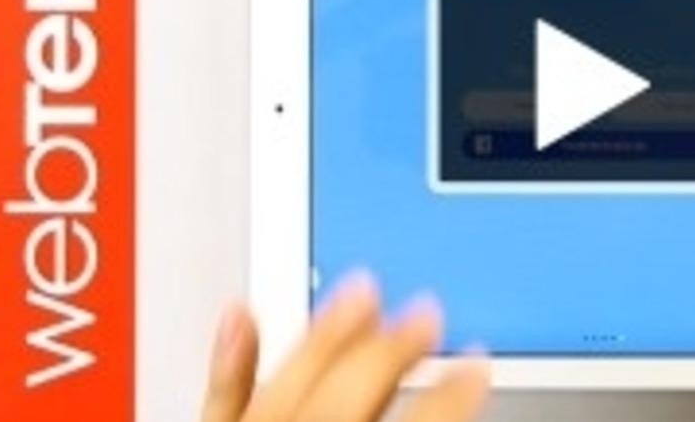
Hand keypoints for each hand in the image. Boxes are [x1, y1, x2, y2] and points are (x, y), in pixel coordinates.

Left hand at [200, 272, 489, 421]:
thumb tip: (454, 410)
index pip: (422, 420)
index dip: (455, 389)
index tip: (476, 363)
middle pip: (354, 388)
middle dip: (396, 343)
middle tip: (429, 310)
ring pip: (289, 380)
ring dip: (328, 330)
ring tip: (361, 286)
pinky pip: (217, 401)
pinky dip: (230, 356)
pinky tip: (240, 313)